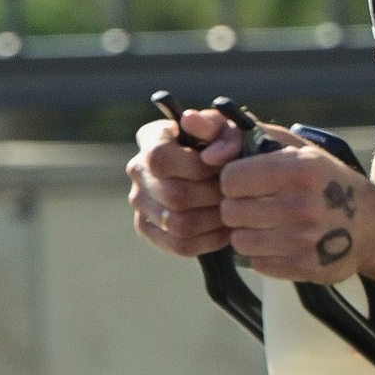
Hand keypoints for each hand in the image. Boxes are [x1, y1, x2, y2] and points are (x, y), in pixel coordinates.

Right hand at [127, 106, 244, 261]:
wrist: (222, 168)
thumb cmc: (223, 144)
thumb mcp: (227, 129)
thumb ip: (218, 130)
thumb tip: (201, 138)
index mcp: (152, 138)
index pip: (161, 159)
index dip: (198, 169)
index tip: (226, 168)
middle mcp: (138, 169)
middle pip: (174, 196)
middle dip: (212, 197)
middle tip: (236, 195)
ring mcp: (140, 201)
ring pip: (177, 224)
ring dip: (213, 221)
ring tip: (233, 212)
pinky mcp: (148, 228)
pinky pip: (178, 245)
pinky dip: (207, 241)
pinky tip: (225, 229)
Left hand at [215, 133, 371, 282]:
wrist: (373, 223)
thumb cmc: (326, 181)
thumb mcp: (301, 148)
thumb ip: (258, 136)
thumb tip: (211, 127)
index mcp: (300, 168)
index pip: (231, 179)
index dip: (232, 181)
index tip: (243, 184)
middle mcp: (304, 204)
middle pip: (231, 212)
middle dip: (237, 209)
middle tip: (253, 207)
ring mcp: (307, 239)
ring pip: (240, 241)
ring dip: (247, 234)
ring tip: (265, 226)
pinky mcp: (308, 267)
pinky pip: (258, 263)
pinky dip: (263, 254)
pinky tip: (280, 243)